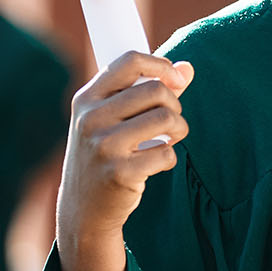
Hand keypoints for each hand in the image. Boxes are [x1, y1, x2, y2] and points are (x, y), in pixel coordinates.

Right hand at [56, 53, 193, 270]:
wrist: (83, 210)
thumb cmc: (104, 155)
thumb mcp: (113, 119)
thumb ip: (147, 91)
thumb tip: (188, 69)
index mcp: (86, 99)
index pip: (129, 61)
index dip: (161, 65)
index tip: (175, 79)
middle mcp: (90, 119)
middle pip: (155, 90)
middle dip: (174, 104)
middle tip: (171, 121)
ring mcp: (103, 147)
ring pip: (166, 119)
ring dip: (178, 129)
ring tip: (169, 138)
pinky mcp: (119, 173)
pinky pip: (166, 153)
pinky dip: (168, 158)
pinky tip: (154, 164)